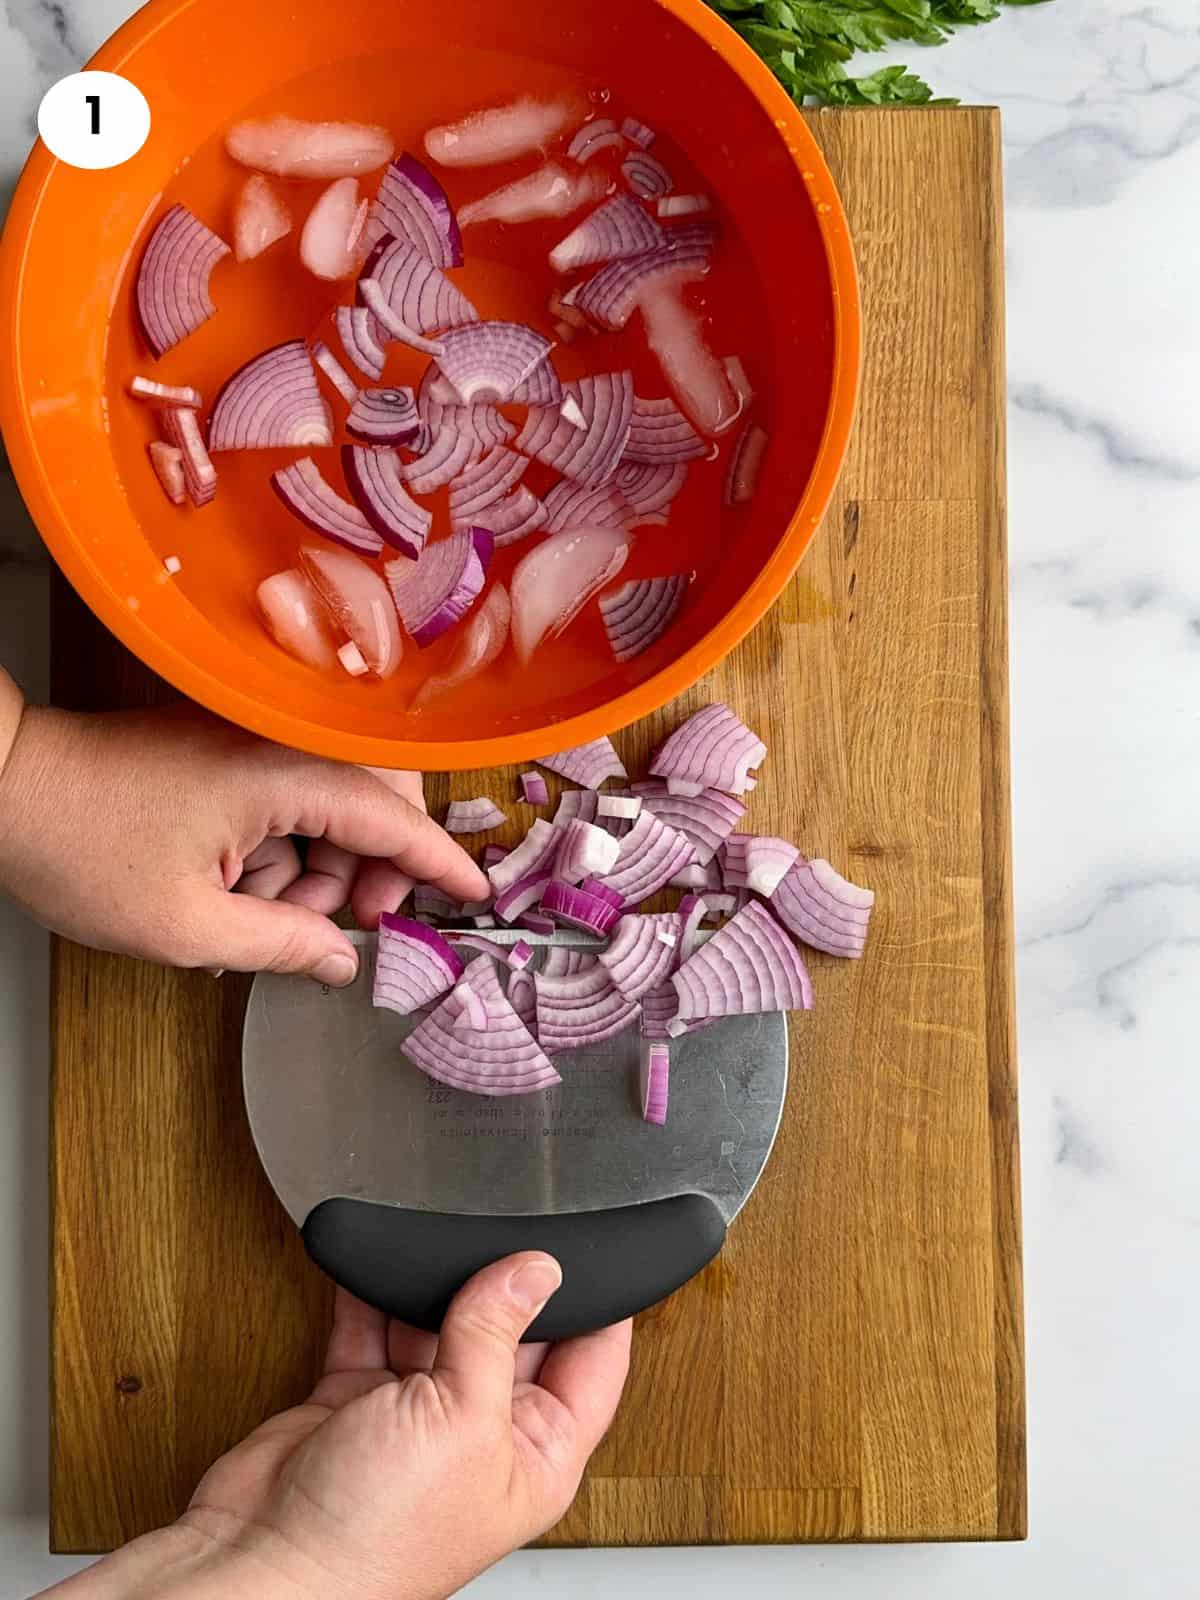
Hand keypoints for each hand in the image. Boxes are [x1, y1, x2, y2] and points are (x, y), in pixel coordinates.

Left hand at [0, 696, 487, 985]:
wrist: (4, 786)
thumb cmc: (81, 846)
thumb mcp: (189, 924)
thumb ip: (283, 944)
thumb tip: (343, 961)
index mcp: (280, 772)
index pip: (393, 819)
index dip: (440, 863)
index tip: (474, 895)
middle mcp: (277, 743)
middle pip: (371, 807)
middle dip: (370, 874)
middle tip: (347, 929)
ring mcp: (250, 741)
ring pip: (329, 808)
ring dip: (316, 868)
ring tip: (260, 916)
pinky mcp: (226, 748)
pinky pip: (287, 799)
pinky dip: (282, 847)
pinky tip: (240, 889)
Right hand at [40, 1257, 630, 1599]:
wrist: (266, 1566)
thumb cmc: (378, 1538)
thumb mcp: (464, 1421)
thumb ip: (497, 1333)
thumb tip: (535, 1269)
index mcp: (538, 1453)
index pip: (594, 1360)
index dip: (597, 1301)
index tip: (585, 1243)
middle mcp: (482, 1432)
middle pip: (516, 1331)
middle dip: (504, 1282)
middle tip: (496, 1232)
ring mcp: (418, 1414)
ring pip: (442, 1321)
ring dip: (434, 1284)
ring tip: (434, 1243)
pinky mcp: (358, 1399)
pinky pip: (375, 1326)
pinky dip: (373, 1293)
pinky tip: (379, 1261)